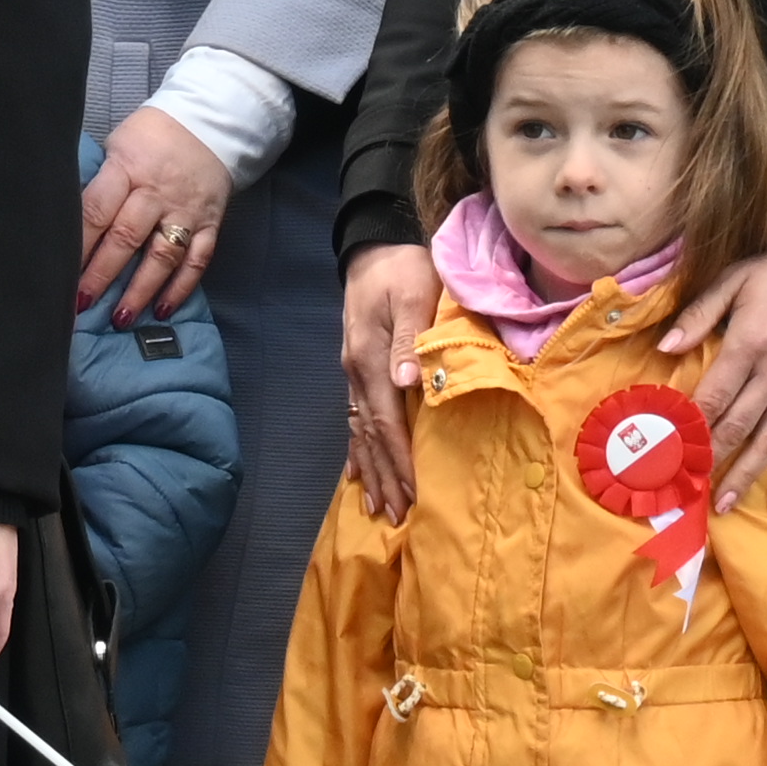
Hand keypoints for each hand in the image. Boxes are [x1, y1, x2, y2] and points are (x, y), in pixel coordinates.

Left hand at [73, 104, 230, 319]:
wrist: (210, 122)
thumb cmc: (150, 137)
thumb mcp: (116, 146)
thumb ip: (98, 181)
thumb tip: (65, 218)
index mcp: (127, 170)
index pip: (96, 211)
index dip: (77, 245)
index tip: (57, 272)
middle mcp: (157, 193)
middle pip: (126, 238)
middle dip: (101, 275)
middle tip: (79, 305)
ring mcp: (186, 211)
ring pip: (163, 255)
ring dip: (141, 289)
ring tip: (121, 318)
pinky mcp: (210, 223)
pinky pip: (198, 259)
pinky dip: (181, 287)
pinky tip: (162, 310)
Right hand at [339, 243, 439, 519]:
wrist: (373, 249)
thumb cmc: (401, 269)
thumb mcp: (412, 293)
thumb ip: (408, 338)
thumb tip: (406, 381)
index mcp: (371, 359)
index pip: (386, 420)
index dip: (400, 458)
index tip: (413, 492)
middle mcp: (356, 374)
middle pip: (370, 436)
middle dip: (386, 477)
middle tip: (399, 517)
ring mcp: (353, 374)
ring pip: (360, 433)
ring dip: (371, 471)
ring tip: (380, 507)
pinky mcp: (356, 370)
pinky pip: (354, 419)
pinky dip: (357, 450)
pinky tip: (358, 473)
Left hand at [659, 246, 766, 512]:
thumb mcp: (733, 282)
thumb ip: (698, 315)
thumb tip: (664, 347)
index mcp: (749, 344)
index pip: (714, 394)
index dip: (691, 424)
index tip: (669, 450)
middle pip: (739, 424)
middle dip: (712, 459)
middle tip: (687, 489)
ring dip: (747, 475)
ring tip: (724, 504)